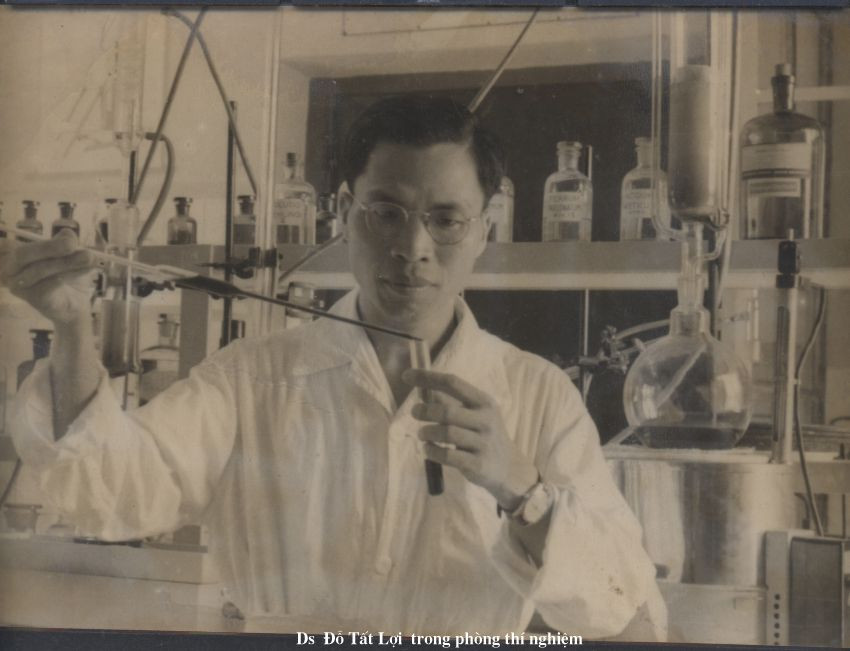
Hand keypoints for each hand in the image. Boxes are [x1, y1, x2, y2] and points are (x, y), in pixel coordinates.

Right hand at [0, 230, 98, 325]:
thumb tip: (68, 236)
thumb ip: (64, 241)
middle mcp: (9, 270)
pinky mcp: (33, 299)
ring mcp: (19, 286)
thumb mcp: (66, 252)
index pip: (6, 243)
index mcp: (11, 253)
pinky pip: (47, 286)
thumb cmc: (66, 273)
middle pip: (21, 254)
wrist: (74, 303)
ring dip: (66, 262)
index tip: (66, 238)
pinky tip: (85, 270)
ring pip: (38, 270)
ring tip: (88, 257)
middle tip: (72, 244)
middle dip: (49, 247)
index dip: (30, 240)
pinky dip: (69, 275)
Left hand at [404, 368, 538, 510]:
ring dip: (427, 432)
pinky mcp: (478, 464)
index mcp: (484, 402)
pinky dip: (432, 451)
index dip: (428, 378)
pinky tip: (428, 449)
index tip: (407, 376)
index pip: (453, 383)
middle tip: (415, 413)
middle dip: (425, 411)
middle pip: (447, 411)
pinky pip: (448, 456)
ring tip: (422, 434)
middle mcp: (486, 420)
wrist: (509, 468)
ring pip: (447, 433)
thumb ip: (452, 403)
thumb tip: (424, 390)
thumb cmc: (485, 436)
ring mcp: (483, 443)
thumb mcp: (476, 415)